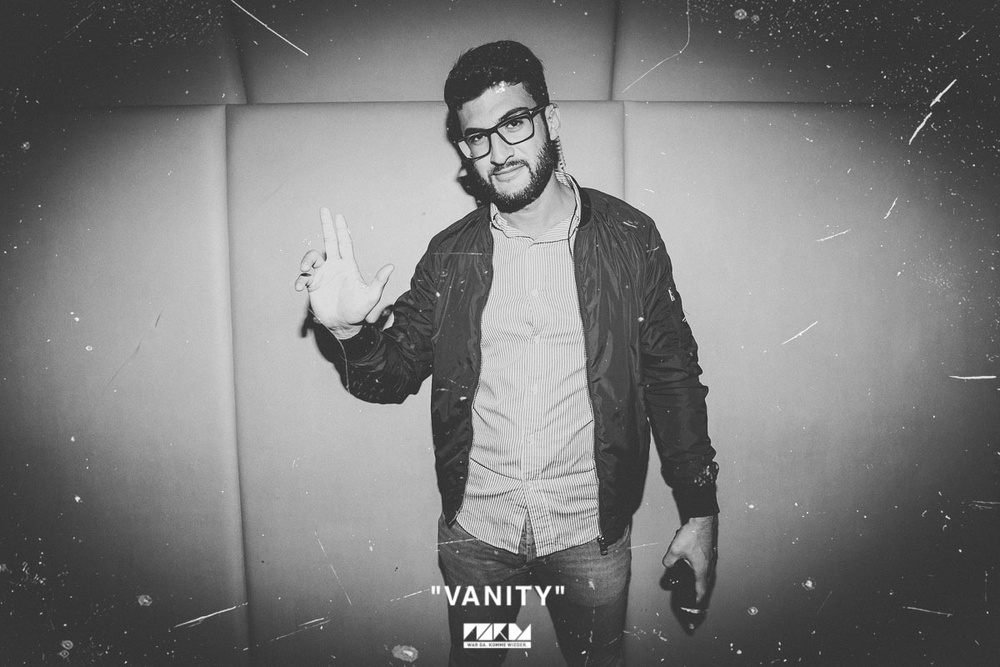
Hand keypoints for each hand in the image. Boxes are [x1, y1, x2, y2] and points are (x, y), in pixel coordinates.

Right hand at [294, 208, 393, 335]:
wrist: (344, 325)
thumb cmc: (359, 311)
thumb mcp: (371, 296)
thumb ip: (379, 281)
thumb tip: (391, 266)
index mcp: (347, 266)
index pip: (344, 243)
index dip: (341, 230)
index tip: (338, 215)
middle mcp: (334, 267)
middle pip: (329, 241)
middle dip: (326, 225)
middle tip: (324, 210)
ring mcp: (322, 275)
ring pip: (312, 258)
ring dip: (307, 260)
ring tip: (305, 268)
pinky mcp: (313, 286)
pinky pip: (303, 277)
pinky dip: (299, 279)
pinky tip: (299, 287)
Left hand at [662, 514, 717, 604]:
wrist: (703, 520)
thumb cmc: (692, 535)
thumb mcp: (675, 550)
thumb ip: (669, 561)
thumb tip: (667, 565)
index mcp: (702, 570)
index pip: (701, 589)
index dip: (698, 598)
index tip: (696, 603)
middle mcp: (709, 566)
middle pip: (706, 583)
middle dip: (700, 590)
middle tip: (696, 595)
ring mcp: (712, 558)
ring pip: (708, 573)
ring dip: (702, 579)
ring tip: (696, 582)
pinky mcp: (711, 551)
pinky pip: (708, 565)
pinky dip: (703, 570)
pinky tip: (697, 565)